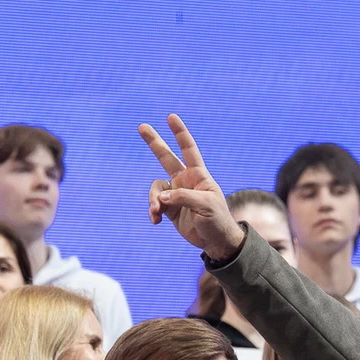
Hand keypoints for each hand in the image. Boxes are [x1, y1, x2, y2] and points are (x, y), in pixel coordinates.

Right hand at [140, 114, 245, 259]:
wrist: (216, 242)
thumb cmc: (217, 220)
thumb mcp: (205, 205)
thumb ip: (182, 197)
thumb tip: (161, 197)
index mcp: (198, 175)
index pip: (188, 149)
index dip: (180, 133)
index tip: (171, 117)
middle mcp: (185, 181)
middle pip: (166, 157)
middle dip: (154, 142)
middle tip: (142, 126)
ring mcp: (176, 194)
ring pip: (156, 188)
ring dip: (153, 200)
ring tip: (156, 213)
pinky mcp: (170, 209)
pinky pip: (155, 204)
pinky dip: (153, 211)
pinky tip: (156, 221)